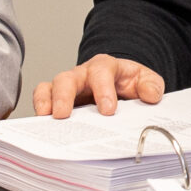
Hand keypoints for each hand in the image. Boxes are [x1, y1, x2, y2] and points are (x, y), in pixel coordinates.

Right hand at [34, 54, 165, 118]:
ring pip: (51, 87)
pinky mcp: (58, 99)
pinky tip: (41, 123)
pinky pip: (42, 97)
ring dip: (47, 102)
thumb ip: (151, 85)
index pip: (102, 73)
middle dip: (65, 96)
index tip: (108, 110)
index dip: (103, 90)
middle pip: (68, 78)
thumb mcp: (145, 81)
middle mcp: (82, 74)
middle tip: (64, 115)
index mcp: (106, 67)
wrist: (120, 85)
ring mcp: (67, 86)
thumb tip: (150, 95)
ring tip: (48, 119)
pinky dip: (39, 107)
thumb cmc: (129, 83)